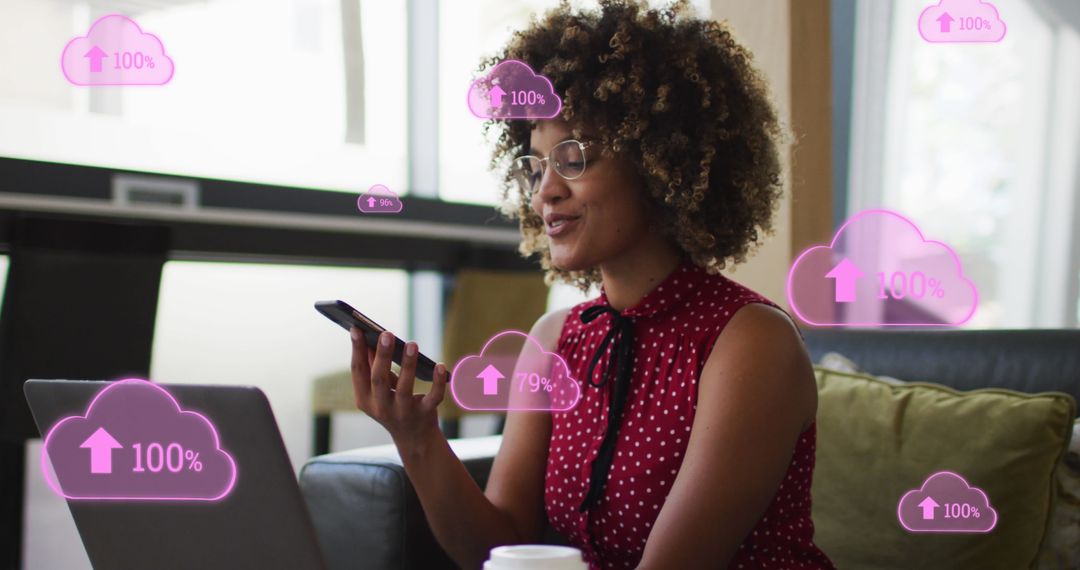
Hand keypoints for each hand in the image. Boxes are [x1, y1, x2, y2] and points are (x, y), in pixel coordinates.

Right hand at [350, 327, 448, 445]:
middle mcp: (381, 408)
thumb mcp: (380, 390)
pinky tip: (439, 365)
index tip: (356, 328)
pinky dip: (436, 381)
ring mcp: (403, 413)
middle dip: (382, 356)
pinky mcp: (424, 414)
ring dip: (408, 365)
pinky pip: (432, 397)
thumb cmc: (394, 405)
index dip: (356, 350)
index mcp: (365, 399)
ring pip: (404, 388)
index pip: (358, 371)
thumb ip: (375, 367)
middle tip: (386, 334)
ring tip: (412, 344)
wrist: (414, 438)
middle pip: (378, 379)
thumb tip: (373, 338)